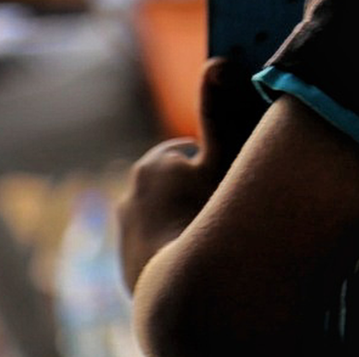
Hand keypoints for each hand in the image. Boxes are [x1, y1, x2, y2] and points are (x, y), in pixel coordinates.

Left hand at [117, 57, 262, 290]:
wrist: (181, 296)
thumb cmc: (205, 221)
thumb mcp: (222, 161)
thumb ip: (220, 109)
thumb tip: (216, 62)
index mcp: (153, 165)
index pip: (196, 155)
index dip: (219, 170)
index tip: (231, 190)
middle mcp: (131, 195)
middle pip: (182, 187)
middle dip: (200, 197)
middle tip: (222, 219)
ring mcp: (127, 234)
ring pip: (171, 219)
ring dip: (186, 226)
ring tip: (208, 243)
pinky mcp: (127, 266)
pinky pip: (160, 248)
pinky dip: (174, 251)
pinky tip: (192, 261)